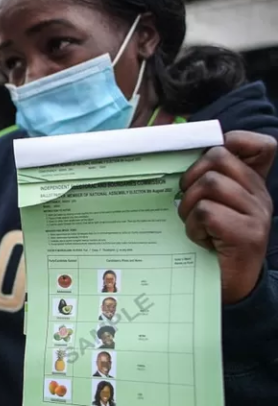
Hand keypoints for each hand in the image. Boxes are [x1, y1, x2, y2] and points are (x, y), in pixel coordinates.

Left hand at [178, 130, 275, 304]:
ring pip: (208, 183)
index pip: (259, 145)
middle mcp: (259, 195)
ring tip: (195, 226)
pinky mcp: (248, 234)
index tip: (205, 162)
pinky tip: (201, 240)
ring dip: (188, 206)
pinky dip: (193, 227)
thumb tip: (173, 151)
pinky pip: (205, 211)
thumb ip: (203, 181)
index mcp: (251, 184)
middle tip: (189, 205)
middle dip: (191, 178)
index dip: (231, 142)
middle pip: (218, 158)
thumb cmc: (209, 243)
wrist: (226, 289)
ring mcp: (257, 214)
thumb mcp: (208, 206)